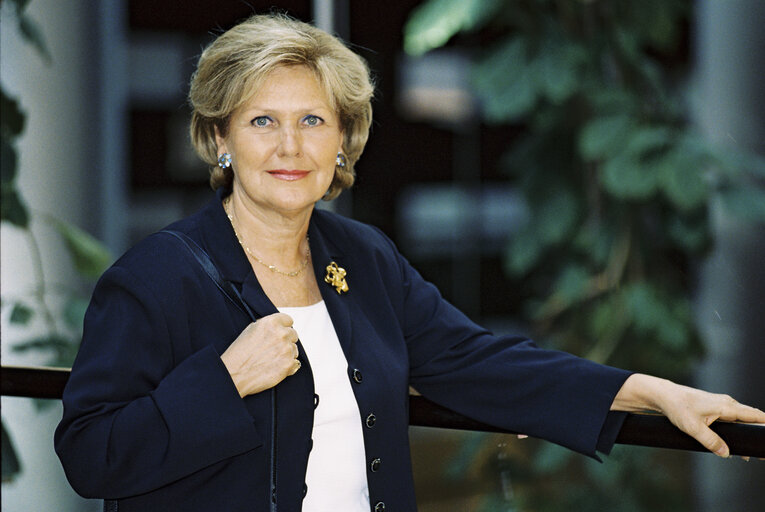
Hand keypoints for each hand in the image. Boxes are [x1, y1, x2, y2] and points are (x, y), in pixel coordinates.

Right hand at [220, 313, 300, 397]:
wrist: (234, 374)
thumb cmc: (239, 353)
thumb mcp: (251, 330)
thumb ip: (269, 325)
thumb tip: (281, 325)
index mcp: (271, 322)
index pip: (288, 320)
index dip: (283, 327)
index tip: (280, 333)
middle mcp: (281, 334)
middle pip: (293, 334)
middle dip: (286, 341)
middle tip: (273, 349)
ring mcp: (286, 350)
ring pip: (294, 349)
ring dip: (287, 354)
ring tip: (271, 359)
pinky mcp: (289, 365)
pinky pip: (296, 363)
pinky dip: (289, 366)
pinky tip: (276, 367)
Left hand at [612, 374, 764, 456]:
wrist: (664, 396)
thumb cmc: (678, 407)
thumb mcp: (693, 428)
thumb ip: (710, 441)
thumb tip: (726, 453)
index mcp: (726, 406)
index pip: (755, 416)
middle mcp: (727, 404)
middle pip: (751, 419)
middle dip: (758, 433)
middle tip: (760, 452)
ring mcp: (721, 405)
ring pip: (741, 420)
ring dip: (746, 433)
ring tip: (749, 454)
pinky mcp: (715, 408)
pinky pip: (732, 419)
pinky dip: (737, 430)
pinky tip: (735, 445)